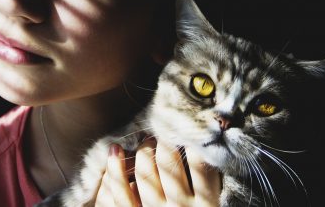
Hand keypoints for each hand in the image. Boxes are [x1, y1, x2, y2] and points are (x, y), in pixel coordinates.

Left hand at [94, 139, 220, 206]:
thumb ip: (210, 184)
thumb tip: (206, 146)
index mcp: (206, 206)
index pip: (201, 164)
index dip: (193, 140)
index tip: (189, 126)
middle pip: (168, 161)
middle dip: (164, 139)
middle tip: (166, 132)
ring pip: (144, 170)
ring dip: (144, 150)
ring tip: (148, 141)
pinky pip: (119, 191)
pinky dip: (115, 168)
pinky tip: (115, 150)